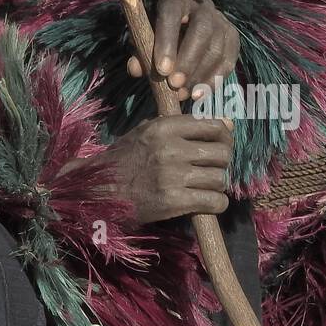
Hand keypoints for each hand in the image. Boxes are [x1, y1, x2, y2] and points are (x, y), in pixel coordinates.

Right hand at [103, 115, 231, 223]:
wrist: (100, 189)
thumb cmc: (125, 159)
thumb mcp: (146, 131)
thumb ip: (181, 126)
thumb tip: (225, 122)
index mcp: (164, 127)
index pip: (213, 125)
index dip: (224, 135)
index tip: (221, 143)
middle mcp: (171, 149)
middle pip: (222, 153)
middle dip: (222, 161)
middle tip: (213, 167)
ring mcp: (173, 176)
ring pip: (220, 178)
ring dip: (216, 184)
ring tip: (204, 186)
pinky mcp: (174, 201)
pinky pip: (214, 201)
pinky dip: (215, 203)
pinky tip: (206, 202)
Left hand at [127, 0, 239, 102]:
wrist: (186, 25)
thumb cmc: (160, 32)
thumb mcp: (148, 35)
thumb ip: (141, 50)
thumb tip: (136, 69)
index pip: (172, 12)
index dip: (167, 41)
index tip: (162, 69)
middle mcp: (202, 5)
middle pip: (201, 30)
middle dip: (188, 60)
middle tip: (174, 84)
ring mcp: (222, 21)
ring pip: (216, 48)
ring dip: (199, 75)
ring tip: (182, 93)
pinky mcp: (233, 38)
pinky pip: (227, 62)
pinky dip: (212, 81)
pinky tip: (197, 94)